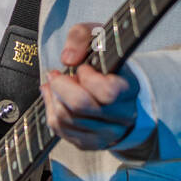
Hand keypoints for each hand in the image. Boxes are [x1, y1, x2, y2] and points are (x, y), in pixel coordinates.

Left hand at [40, 22, 139, 150]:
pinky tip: (54, 97)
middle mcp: (121, 117)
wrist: (119, 93)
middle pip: (80, 106)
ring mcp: (105, 134)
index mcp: (129, 91)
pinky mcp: (88, 143)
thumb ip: (81, 36)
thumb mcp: (98, 38)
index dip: (87, 77)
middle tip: (57, 75)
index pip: (107, 91)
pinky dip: (50, 109)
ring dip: (53, 97)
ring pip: (65, 119)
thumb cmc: (107, 64)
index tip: (83, 68)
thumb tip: (67, 59)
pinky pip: (59, 130)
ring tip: (57, 84)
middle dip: (61, 86)